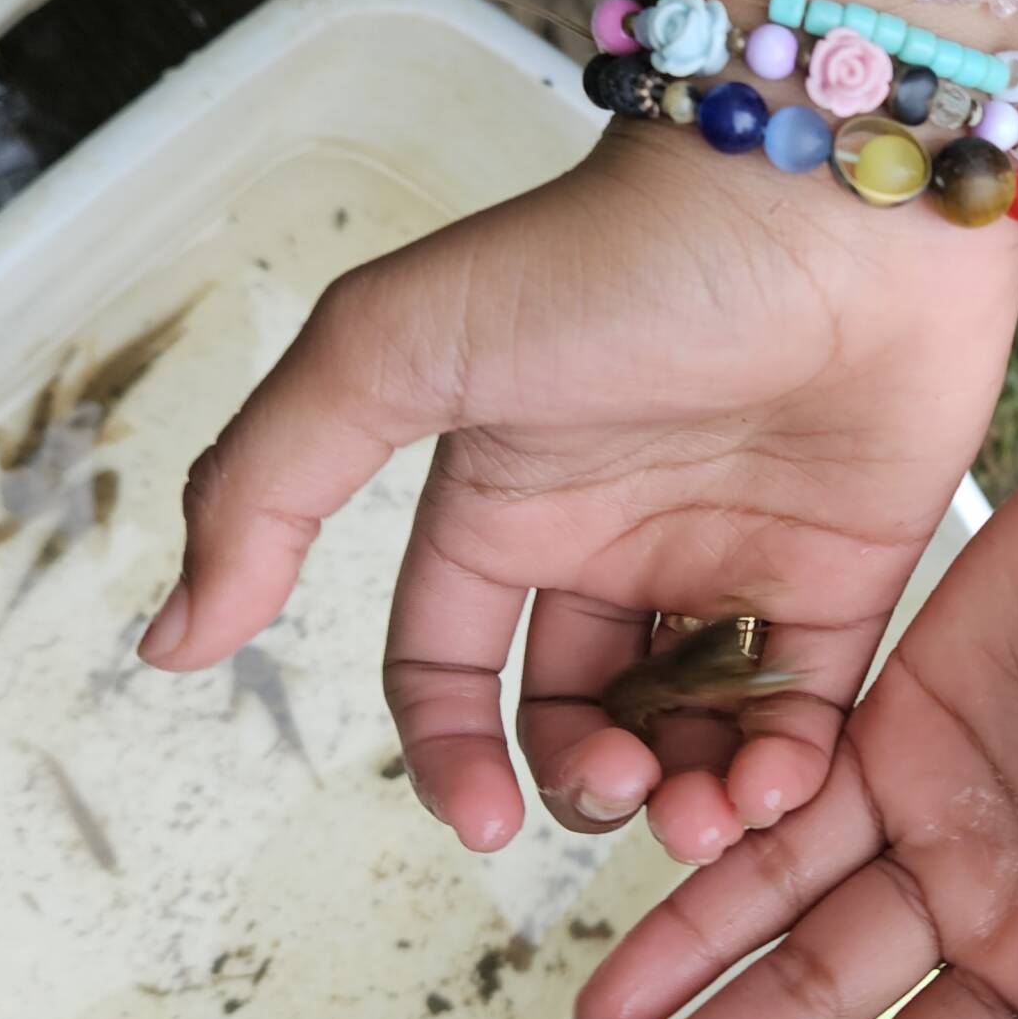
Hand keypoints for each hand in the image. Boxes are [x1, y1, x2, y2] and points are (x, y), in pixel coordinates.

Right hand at [136, 120, 1017, 861]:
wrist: (824, 197)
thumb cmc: (612, 255)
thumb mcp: (396, 351)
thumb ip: (271, 488)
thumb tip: (171, 639)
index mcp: (507, 505)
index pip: (445, 667)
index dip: (450, 754)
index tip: (479, 821)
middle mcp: (617, 544)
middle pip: (578, 722)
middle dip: (587, 786)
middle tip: (624, 788)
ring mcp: (732, 561)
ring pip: (693, 735)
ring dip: (689, 799)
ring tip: (706, 812)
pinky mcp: (846, 572)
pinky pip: (809, 712)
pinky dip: (789, 772)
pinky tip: (772, 785)